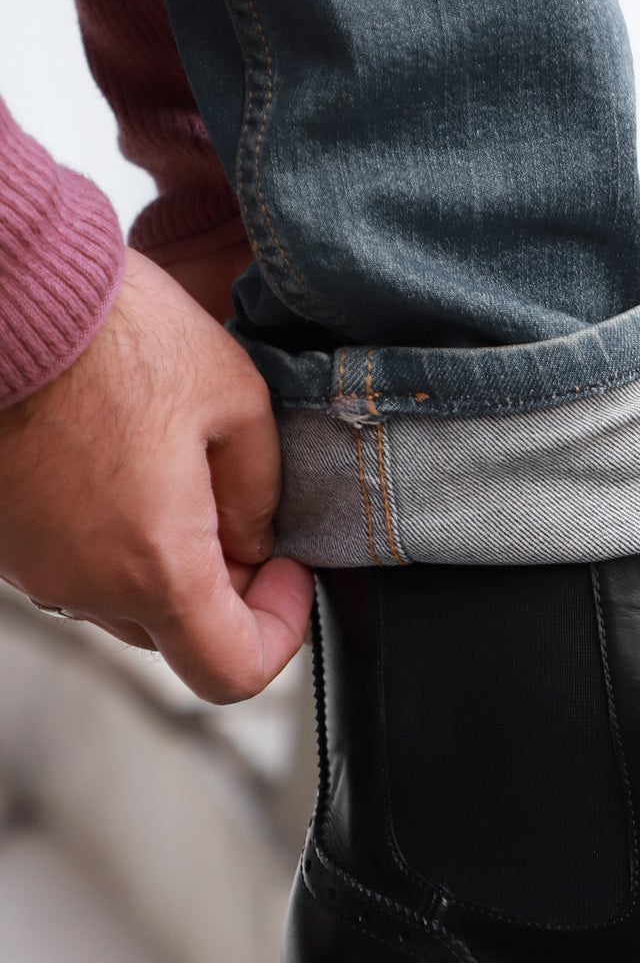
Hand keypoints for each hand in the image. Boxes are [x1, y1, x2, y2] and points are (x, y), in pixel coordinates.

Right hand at [0, 247, 312, 702]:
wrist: (6, 290)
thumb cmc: (115, 335)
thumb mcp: (236, 402)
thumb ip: (258, 494)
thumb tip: (253, 542)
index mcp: (155, 569)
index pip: (231, 672)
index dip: (279, 631)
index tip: (289, 572)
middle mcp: (82, 585)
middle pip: (174, 632)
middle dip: (223, 587)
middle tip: (239, 510)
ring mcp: (28, 564)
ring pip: (119, 596)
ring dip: (160, 557)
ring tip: (173, 468)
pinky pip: (70, 556)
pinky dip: (106, 531)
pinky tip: (116, 457)